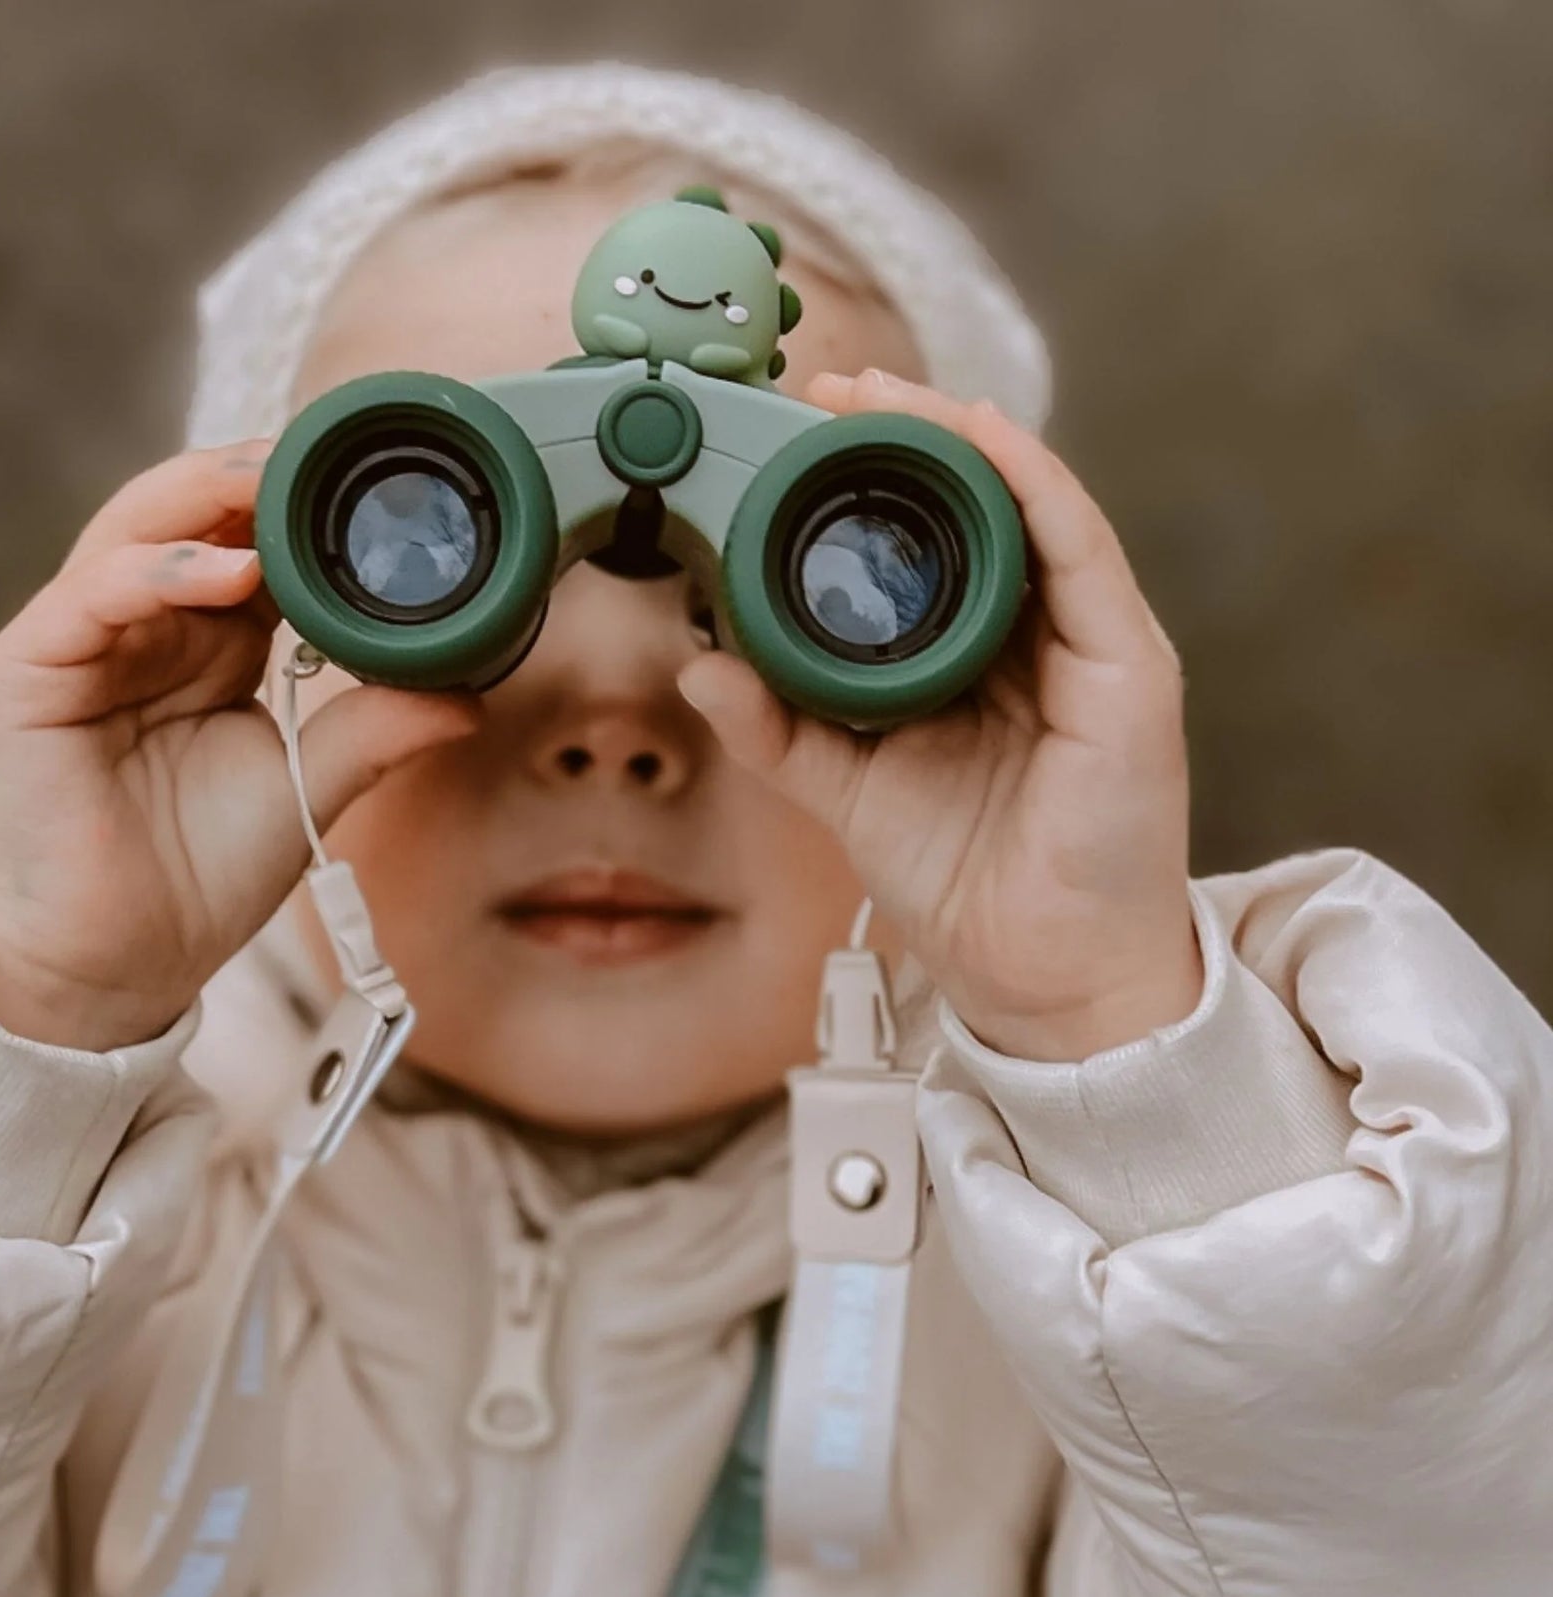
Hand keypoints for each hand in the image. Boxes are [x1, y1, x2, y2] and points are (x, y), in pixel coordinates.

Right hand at [0, 441, 478, 1050]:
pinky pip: (91, 595)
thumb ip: (373, 731)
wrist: (116, 968)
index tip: (381, 492)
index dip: (304, 512)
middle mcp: (138, 627)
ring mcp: (77, 642)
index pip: (250, 546)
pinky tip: (223, 572)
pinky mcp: (25, 671)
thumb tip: (469, 695)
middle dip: (258, 480)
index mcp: (201, 644)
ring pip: (135, 530)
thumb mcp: (305, 790)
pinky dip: (158, 573)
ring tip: (277, 482)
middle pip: (190, 516)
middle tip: (331, 454)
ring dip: (208, 500)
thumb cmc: (194, 880)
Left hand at [678, 369, 1201, 1061]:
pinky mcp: (1129, 668)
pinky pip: (1082, 549)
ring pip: (1034, 506)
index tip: (801, 430)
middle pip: (985, 504)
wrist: (1038, 974)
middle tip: (829, 388)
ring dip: (960, 437)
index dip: (875, 475)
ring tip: (882, 396)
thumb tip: (701, 667)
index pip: (936, 538)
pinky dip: (1031, 482)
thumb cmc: (961, 879)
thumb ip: (779, 730)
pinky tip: (978, 436)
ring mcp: (1092, 645)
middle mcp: (1042, 636)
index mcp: (981, 657)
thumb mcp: (848, 790)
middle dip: (909, 434)